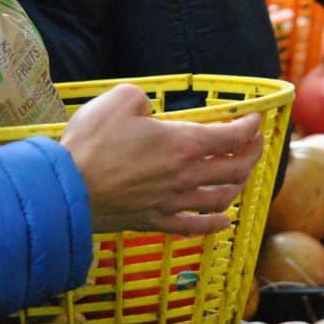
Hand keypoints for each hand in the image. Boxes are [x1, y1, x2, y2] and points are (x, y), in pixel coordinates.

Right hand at [60, 84, 263, 234]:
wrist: (68, 189)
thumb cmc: (92, 143)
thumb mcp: (120, 99)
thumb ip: (143, 98)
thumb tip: (148, 108)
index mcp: (184, 143)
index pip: (232, 136)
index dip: (249, 127)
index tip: (254, 120)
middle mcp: (187, 175)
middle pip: (235, 168)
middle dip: (251, 154)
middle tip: (254, 144)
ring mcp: (174, 201)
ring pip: (222, 198)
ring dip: (238, 185)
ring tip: (240, 175)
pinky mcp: (156, 221)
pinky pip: (195, 226)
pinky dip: (215, 223)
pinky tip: (225, 221)